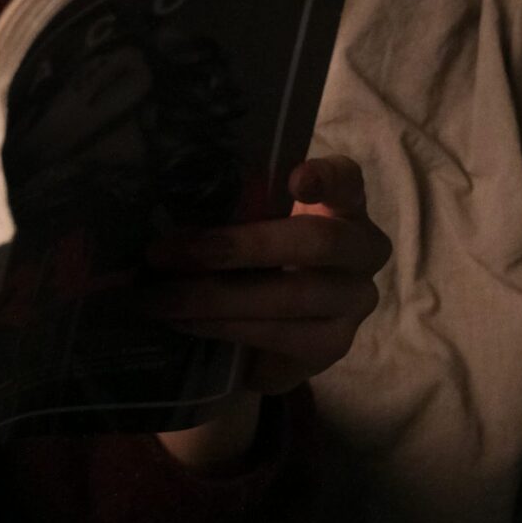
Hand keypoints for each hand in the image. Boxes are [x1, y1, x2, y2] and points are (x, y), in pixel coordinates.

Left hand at [139, 155, 389, 397]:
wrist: (270, 335)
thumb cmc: (257, 261)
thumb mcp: (251, 227)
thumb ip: (234, 213)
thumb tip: (160, 210)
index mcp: (343, 206)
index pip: (348, 179)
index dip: (327, 178)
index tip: (296, 180)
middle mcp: (362, 250)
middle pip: (315, 242)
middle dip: (237, 247)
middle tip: (166, 251)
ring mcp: (354, 301)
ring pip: (291, 296)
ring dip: (214, 297)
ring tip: (160, 298)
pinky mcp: (333, 344)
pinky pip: (278, 335)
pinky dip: (224, 327)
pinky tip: (184, 323)